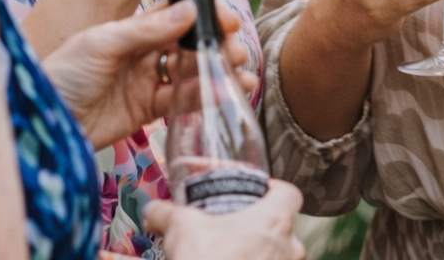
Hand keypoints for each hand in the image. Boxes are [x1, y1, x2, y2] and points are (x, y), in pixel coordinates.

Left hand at [42, 0, 256, 148]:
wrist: (45, 121)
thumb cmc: (64, 73)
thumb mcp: (102, 43)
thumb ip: (146, 29)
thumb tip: (189, 9)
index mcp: (131, 28)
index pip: (175, 14)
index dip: (203, 14)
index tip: (227, 18)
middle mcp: (142, 52)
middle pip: (188, 43)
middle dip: (215, 43)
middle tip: (236, 47)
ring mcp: (146, 81)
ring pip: (190, 72)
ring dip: (216, 69)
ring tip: (241, 71)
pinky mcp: (147, 111)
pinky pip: (181, 101)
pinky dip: (204, 96)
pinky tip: (226, 93)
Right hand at [144, 179, 306, 259]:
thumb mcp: (182, 229)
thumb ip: (167, 214)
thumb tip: (154, 212)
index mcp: (275, 220)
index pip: (288, 194)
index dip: (273, 190)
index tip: (258, 191)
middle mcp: (289, 248)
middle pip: (283, 227)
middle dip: (259, 228)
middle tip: (234, 228)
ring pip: (277, 256)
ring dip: (258, 254)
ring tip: (231, 255)